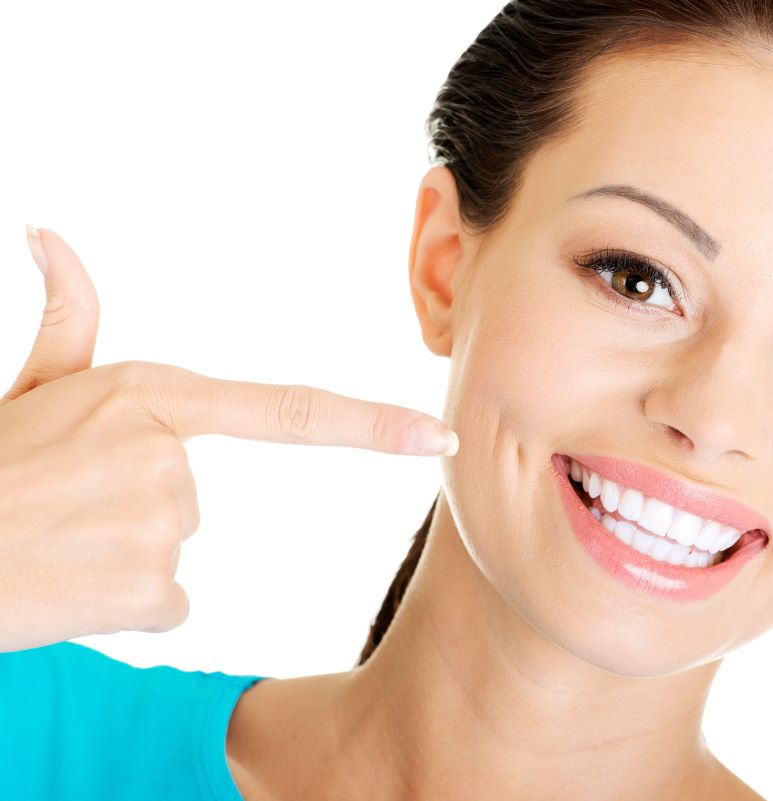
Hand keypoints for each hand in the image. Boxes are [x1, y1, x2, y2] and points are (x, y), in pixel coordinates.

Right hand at [0, 226, 457, 652]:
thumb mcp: (26, 388)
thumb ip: (65, 319)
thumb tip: (48, 232)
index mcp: (153, 398)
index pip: (291, 410)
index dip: (374, 425)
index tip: (439, 434)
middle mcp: (170, 455)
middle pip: (195, 498)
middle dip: (139, 510)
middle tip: (63, 507)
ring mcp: (163, 520)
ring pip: (175, 550)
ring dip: (123, 555)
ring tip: (57, 540)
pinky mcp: (151, 585)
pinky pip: (166, 603)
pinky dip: (124, 604)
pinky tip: (68, 583)